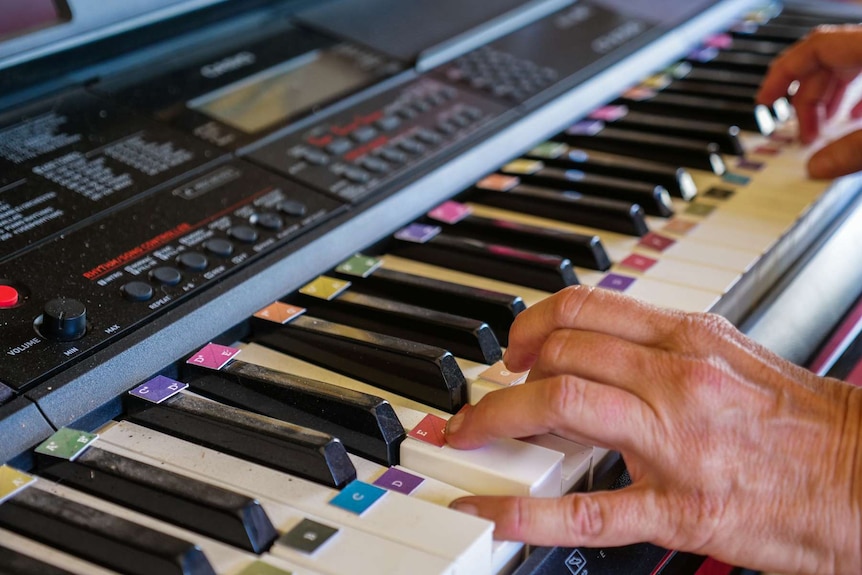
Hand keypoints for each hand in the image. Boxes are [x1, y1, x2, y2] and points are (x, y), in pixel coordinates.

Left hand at [445, 286, 861, 573]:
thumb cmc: (802, 422)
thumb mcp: (729, 359)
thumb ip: (661, 350)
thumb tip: (597, 350)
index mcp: (688, 340)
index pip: (583, 309)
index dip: (530, 325)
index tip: (512, 348)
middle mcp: (676, 379)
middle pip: (560, 353)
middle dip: (502, 379)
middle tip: (483, 401)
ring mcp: (676, 443)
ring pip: (562, 405)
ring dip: (498, 421)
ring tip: (471, 438)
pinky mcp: (682, 508)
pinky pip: (590, 509)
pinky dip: (529, 511)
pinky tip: (495, 512)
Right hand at [757, 24, 861, 177]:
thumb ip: (853, 152)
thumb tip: (818, 167)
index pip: (814, 47)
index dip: (782, 74)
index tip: (765, 100)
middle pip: (829, 63)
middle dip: (808, 102)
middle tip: (803, 136)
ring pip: (852, 69)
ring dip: (831, 102)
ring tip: (823, 132)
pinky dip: (857, 100)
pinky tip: (855, 120)